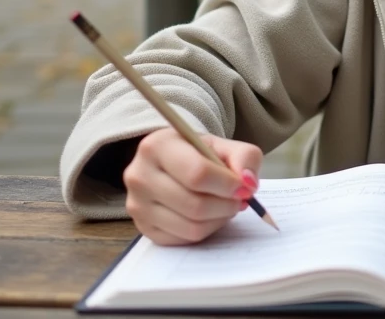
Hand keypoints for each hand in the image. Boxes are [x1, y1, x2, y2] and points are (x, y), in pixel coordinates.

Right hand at [122, 127, 262, 245]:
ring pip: (191, 226)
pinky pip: (184, 239)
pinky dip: (206, 230)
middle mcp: (139, 176)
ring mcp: (137, 205)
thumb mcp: (223, 145)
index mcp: (156, 146)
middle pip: (194, 204)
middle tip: (240, 199)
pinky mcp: (143, 228)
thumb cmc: (198, 153)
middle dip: (226, 205)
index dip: (227, 184)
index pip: (197, 174)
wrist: (171, 163)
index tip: (245, 187)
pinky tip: (211, 215)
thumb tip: (247, 183)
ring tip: (226, 205)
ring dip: (219, 219)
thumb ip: (244, 157)